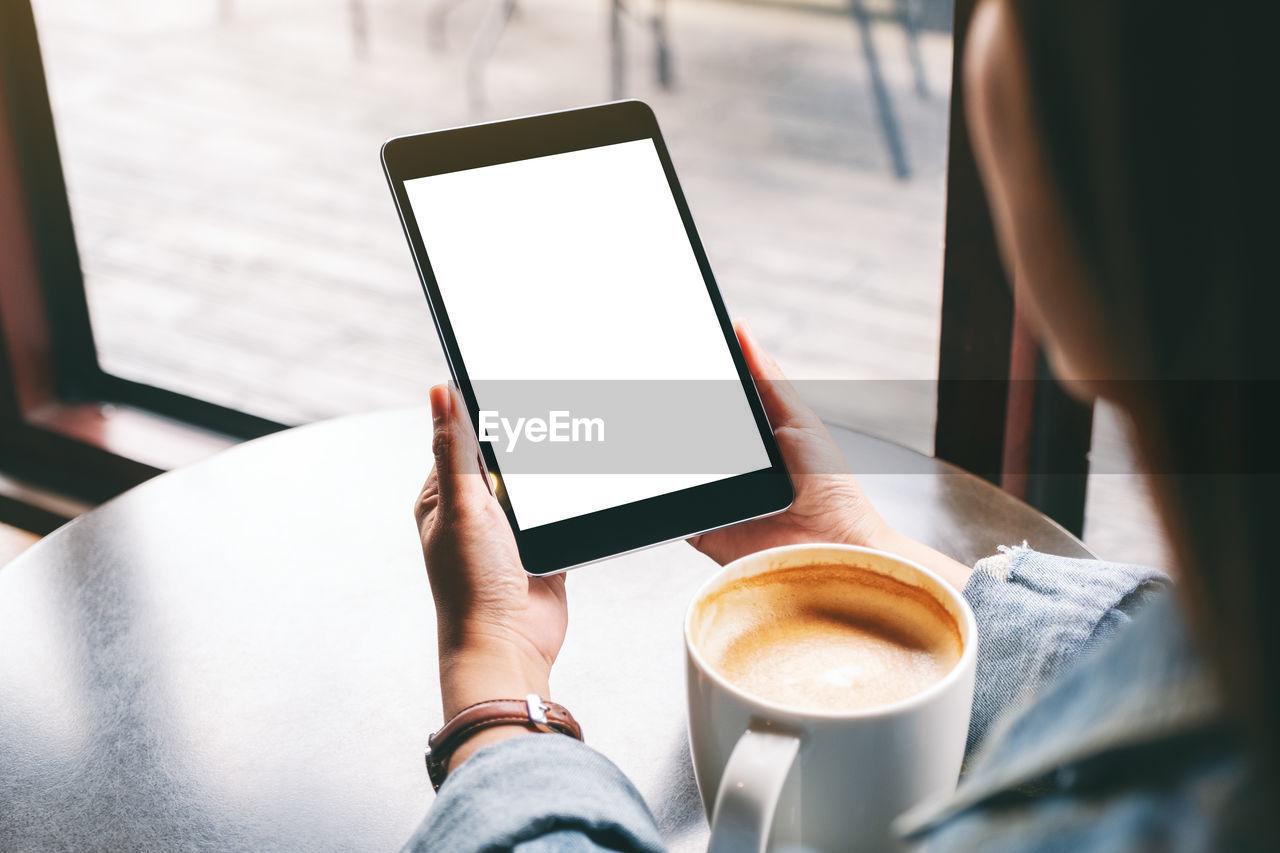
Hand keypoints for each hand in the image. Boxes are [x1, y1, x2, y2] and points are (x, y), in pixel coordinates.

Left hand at [416, 385, 567, 762]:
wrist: (509, 644)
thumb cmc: (471, 585)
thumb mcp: (462, 505)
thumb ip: (456, 447)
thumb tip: (440, 392)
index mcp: (443, 497)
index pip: (461, 439)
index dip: (483, 414)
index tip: (509, 385)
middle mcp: (474, 512)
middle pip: (504, 459)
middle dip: (525, 446)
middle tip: (550, 420)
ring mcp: (510, 531)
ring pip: (535, 485)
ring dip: (549, 478)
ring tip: (566, 456)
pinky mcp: (542, 547)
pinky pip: (559, 514)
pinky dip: (568, 506)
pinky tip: (578, 492)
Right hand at [690, 322, 972, 590]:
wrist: (834, 550)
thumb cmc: (833, 491)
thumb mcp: (799, 420)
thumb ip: (768, 378)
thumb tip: (742, 330)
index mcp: (756, 438)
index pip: (718, 406)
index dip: (696, 385)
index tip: (677, 360)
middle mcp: (734, 468)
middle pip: (693, 435)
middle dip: (677, 420)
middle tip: (659, 396)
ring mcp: (717, 497)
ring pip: (679, 469)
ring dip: (672, 455)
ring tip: (664, 435)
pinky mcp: (704, 527)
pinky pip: (675, 509)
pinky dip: (668, 497)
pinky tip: (669, 479)